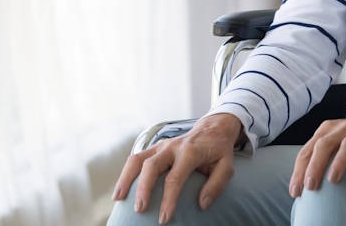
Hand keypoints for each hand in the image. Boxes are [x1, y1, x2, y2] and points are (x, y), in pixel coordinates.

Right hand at [112, 113, 242, 223]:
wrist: (213, 128)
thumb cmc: (219, 150)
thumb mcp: (227, 166)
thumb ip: (216, 184)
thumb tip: (202, 204)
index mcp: (191, 151)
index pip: (175, 177)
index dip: (168, 199)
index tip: (164, 218)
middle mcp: (173, 146)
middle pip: (151, 165)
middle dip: (143, 188)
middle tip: (140, 209)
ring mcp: (162, 145)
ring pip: (138, 158)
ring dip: (126, 178)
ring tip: (118, 198)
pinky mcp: (155, 147)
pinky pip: (136, 158)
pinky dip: (126, 173)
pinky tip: (121, 189)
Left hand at [289, 101, 345, 196]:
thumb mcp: (336, 140)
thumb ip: (321, 155)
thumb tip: (304, 184)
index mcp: (327, 130)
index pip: (308, 150)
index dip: (299, 171)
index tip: (295, 192)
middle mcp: (342, 128)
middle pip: (324, 145)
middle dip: (315, 166)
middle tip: (310, 187)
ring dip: (338, 162)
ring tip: (333, 181)